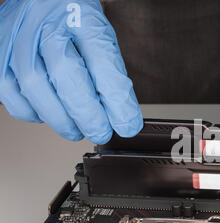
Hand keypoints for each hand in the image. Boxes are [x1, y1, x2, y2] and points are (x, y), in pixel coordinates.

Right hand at [0, 0, 142, 143]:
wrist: (40, 0)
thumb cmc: (73, 21)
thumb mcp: (100, 36)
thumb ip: (109, 72)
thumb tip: (121, 116)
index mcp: (81, 15)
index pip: (103, 61)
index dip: (116, 100)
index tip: (128, 125)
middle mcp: (46, 21)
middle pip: (66, 73)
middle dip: (87, 114)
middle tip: (101, 132)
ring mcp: (17, 37)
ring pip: (35, 86)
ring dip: (60, 118)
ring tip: (78, 130)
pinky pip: (10, 92)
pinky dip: (32, 112)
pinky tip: (49, 114)